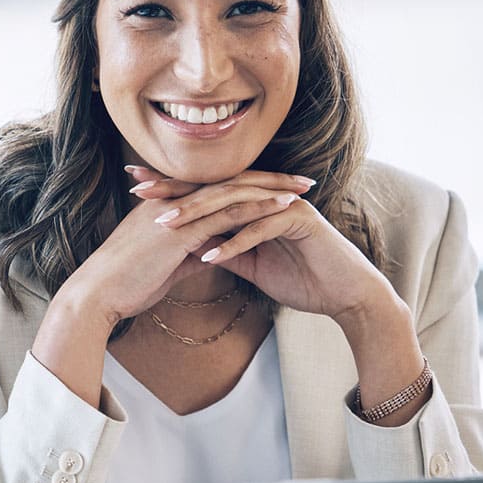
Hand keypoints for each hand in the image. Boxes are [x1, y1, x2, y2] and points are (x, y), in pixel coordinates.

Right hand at [60, 165, 315, 331]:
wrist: (98, 294)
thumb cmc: (126, 284)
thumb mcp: (165, 265)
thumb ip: (189, 254)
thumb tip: (211, 254)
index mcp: (170, 204)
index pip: (219, 188)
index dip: (251, 185)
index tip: (282, 188)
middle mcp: (175, 199)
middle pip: (231, 181)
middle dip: (270, 179)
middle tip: (304, 180)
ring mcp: (179, 211)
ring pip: (234, 191)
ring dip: (273, 188)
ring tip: (304, 189)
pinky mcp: (182, 229)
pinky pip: (227, 213)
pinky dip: (258, 207)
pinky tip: (283, 208)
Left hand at [135, 166, 395, 324]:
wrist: (345, 294)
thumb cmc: (304, 279)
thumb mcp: (255, 266)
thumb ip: (228, 250)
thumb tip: (196, 248)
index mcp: (256, 201)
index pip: (208, 191)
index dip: (173, 188)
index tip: (137, 189)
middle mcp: (269, 195)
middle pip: (216, 188)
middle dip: (176, 189)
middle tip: (140, 190)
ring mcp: (285, 204)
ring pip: (235, 204)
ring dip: (199, 216)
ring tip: (166, 227)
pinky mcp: (301, 220)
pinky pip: (261, 229)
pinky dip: (235, 243)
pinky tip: (210, 256)